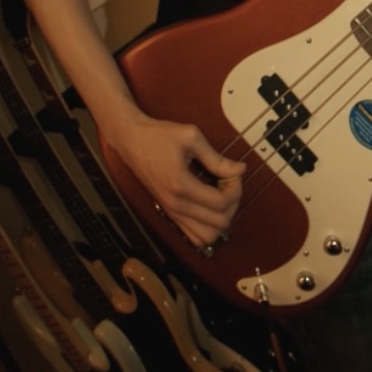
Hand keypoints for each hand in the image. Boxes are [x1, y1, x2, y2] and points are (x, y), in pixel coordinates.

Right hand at [110, 110, 244, 249]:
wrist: (130, 140)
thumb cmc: (159, 135)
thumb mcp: (191, 138)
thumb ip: (217, 159)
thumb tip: (240, 170)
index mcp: (180, 186)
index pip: (221, 203)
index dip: (236, 189)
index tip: (233, 172)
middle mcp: (175, 205)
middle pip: (219, 223)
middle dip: (232, 203)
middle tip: (228, 181)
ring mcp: (170, 211)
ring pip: (206, 236)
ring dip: (221, 216)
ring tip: (220, 192)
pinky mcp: (168, 212)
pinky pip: (193, 234)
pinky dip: (207, 224)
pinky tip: (209, 201)